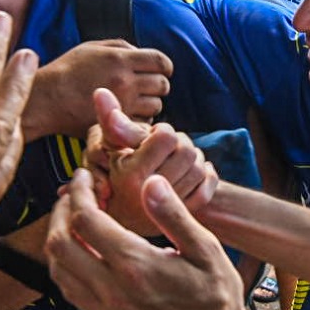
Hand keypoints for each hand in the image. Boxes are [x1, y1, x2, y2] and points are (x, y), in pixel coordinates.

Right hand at [29, 40, 171, 136]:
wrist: (46, 99)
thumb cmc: (67, 71)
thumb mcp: (92, 47)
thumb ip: (121, 46)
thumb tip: (142, 53)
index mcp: (120, 59)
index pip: (160, 61)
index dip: (164, 66)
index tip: (160, 70)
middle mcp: (125, 81)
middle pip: (162, 84)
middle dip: (157, 85)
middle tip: (146, 87)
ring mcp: (122, 104)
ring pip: (156, 106)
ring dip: (150, 104)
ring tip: (135, 102)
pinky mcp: (116, 123)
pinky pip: (143, 124)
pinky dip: (140, 121)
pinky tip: (129, 116)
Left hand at [48, 169, 247, 309]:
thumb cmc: (217, 300)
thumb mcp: (207, 251)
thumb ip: (174, 215)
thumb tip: (150, 182)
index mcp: (135, 265)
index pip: (85, 220)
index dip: (79, 191)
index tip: (86, 176)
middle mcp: (111, 288)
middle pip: (59, 243)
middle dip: (61, 211)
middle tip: (75, 194)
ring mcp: (104, 308)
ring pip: (57, 267)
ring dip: (58, 236)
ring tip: (75, 217)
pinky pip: (67, 287)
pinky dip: (63, 262)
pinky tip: (81, 248)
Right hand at [86, 89, 216, 233]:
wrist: (123, 218)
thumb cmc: (116, 173)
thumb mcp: (109, 147)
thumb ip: (109, 120)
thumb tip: (101, 91)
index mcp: (130, 174)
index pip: (167, 136)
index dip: (161, 133)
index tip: (149, 141)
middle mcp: (150, 194)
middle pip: (187, 150)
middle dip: (177, 145)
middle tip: (164, 151)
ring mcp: (170, 208)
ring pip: (199, 167)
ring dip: (191, 160)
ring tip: (174, 163)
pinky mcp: (186, 215)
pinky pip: (208, 185)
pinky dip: (204, 176)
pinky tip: (189, 175)